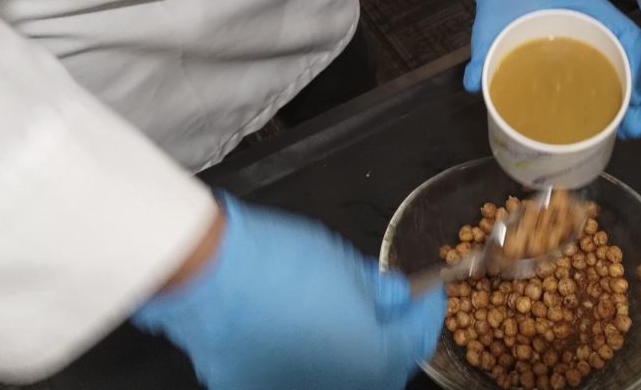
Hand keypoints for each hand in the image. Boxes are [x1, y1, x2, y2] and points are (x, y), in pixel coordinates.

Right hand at [131, 195, 444, 389]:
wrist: (210, 275)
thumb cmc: (282, 262)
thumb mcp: (345, 263)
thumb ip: (378, 290)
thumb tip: (393, 297)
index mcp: (373, 361)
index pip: (415, 340)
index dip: (426, 312)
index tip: (429, 292)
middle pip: (380, 370)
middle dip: (389, 338)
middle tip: (388, 304)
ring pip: (336, 378)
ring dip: (347, 351)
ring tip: (338, 313)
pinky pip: (291, 375)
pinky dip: (303, 357)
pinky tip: (295, 327)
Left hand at [462, 0, 640, 138]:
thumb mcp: (495, 15)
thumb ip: (484, 47)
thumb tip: (474, 84)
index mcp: (590, 13)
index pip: (628, 46)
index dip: (636, 88)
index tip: (633, 122)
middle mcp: (596, 24)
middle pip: (627, 65)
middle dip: (630, 102)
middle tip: (622, 134)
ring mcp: (588, 32)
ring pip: (616, 68)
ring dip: (617, 98)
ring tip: (609, 131)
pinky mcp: (574, 40)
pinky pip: (598, 66)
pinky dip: (601, 89)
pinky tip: (589, 114)